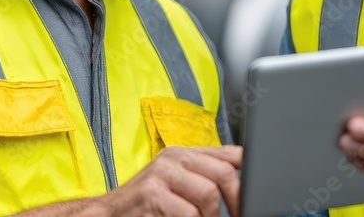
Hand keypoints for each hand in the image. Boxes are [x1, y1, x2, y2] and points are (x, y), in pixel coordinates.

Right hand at [101, 145, 242, 216]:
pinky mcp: (151, 195)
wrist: (107, 215)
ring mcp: (161, 175)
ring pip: (208, 195)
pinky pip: (188, 214)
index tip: (256, 195)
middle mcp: (173, 158)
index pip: (229, 154)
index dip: (249, 172)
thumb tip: (242, 188)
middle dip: (236, 201)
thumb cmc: (146, 205)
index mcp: (183, 153)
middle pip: (223, 174)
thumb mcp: (175, 184)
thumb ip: (202, 178)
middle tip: (237, 216)